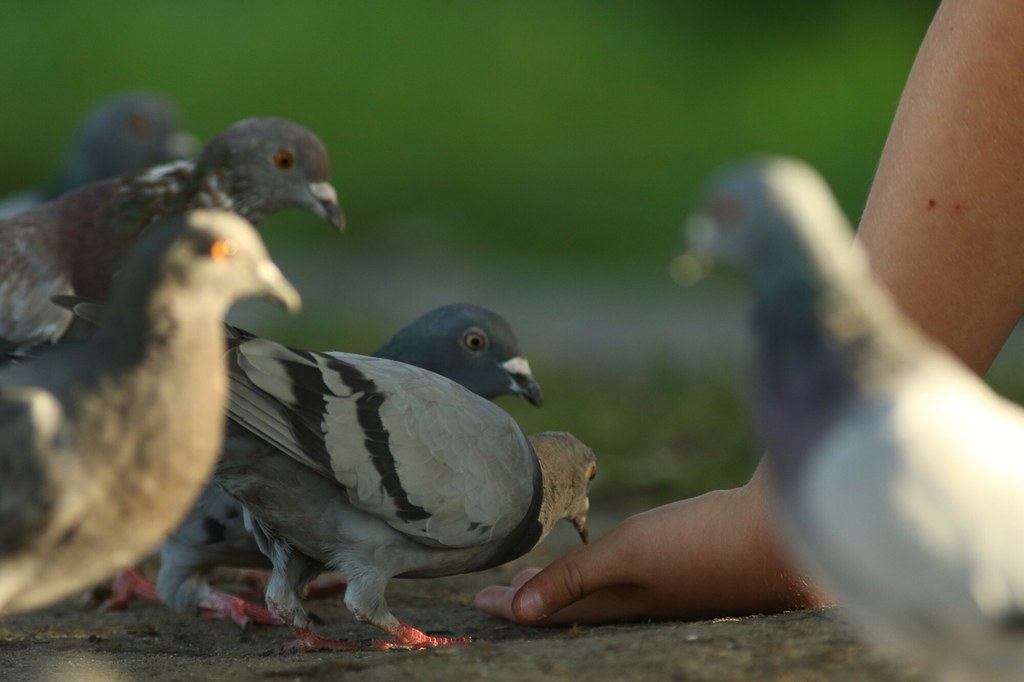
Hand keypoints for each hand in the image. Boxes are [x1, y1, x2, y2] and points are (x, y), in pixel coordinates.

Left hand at [475, 462, 827, 625]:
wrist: (790, 531)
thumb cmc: (705, 545)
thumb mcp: (630, 556)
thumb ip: (574, 579)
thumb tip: (518, 612)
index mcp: (625, 603)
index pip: (554, 609)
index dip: (516, 603)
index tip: (479, 600)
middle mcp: (646, 600)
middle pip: (576, 602)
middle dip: (536, 596)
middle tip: (501, 592)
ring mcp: (674, 585)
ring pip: (605, 590)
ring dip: (569, 583)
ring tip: (544, 577)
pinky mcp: (698, 566)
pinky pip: (635, 575)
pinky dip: (607, 570)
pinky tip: (614, 561)